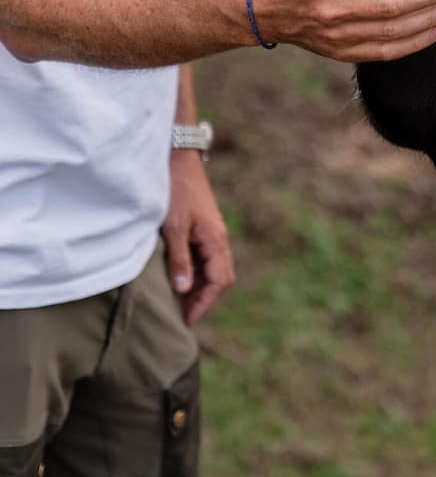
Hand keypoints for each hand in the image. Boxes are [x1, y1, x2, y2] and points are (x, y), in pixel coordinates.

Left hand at [163, 151, 234, 324]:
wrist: (177, 157)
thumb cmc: (175, 190)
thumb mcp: (173, 227)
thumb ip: (179, 259)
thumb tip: (183, 289)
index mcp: (215, 239)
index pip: (219, 280)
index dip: (205, 302)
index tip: (188, 319)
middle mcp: (217, 236)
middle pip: (220, 276)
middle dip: (205, 298)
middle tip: (184, 314)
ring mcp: (210, 230)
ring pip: (213, 266)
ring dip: (200, 284)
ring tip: (179, 300)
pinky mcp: (201, 225)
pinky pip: (204, 255)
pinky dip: (195, 270)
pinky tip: (179, 275)